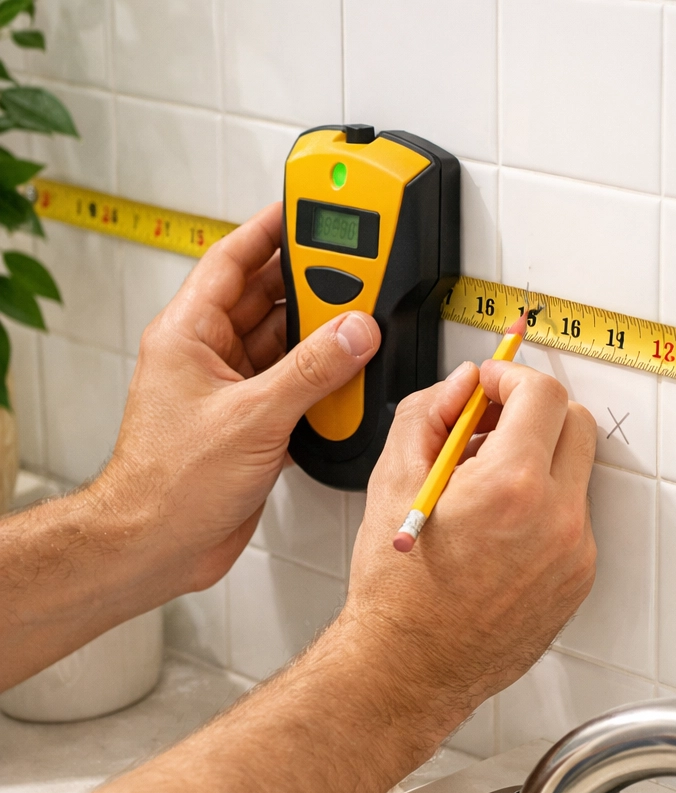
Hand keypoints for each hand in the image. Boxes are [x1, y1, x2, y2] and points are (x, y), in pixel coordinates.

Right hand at [89, 358, 596, 792]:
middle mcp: (558, 518)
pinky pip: (574, 516)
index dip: (512, 376)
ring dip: (540, 458)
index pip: (543, 393)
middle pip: (575, 422)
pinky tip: (500, 527)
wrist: (409, 668)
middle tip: (492, 425)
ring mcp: (575, 553)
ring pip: (577, 471)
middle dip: (535, 410)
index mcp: (513, 487)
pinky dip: (546, 504)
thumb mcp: (393, 481)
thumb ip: (430, 413)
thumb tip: (464, 384)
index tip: (491, 385)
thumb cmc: (396, 590)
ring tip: (487, 484)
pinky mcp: (578, 579)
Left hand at [96, 203, 379, 595]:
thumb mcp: (252, 416)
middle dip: (310, 285)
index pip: (232, 259)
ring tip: (361, 323)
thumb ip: (311, 370)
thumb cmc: (170, 482)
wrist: (160, 543)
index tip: (306, 211)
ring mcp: (230, 391)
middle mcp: (209, 356)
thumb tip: (355, 332)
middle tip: (355, 272)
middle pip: (266, 300)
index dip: (269, 230)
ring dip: (320, 338)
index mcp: (189, 333)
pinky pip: (293, 385)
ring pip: (284, 345)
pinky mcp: (251, 424)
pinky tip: (347, 378)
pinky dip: (322, 381)